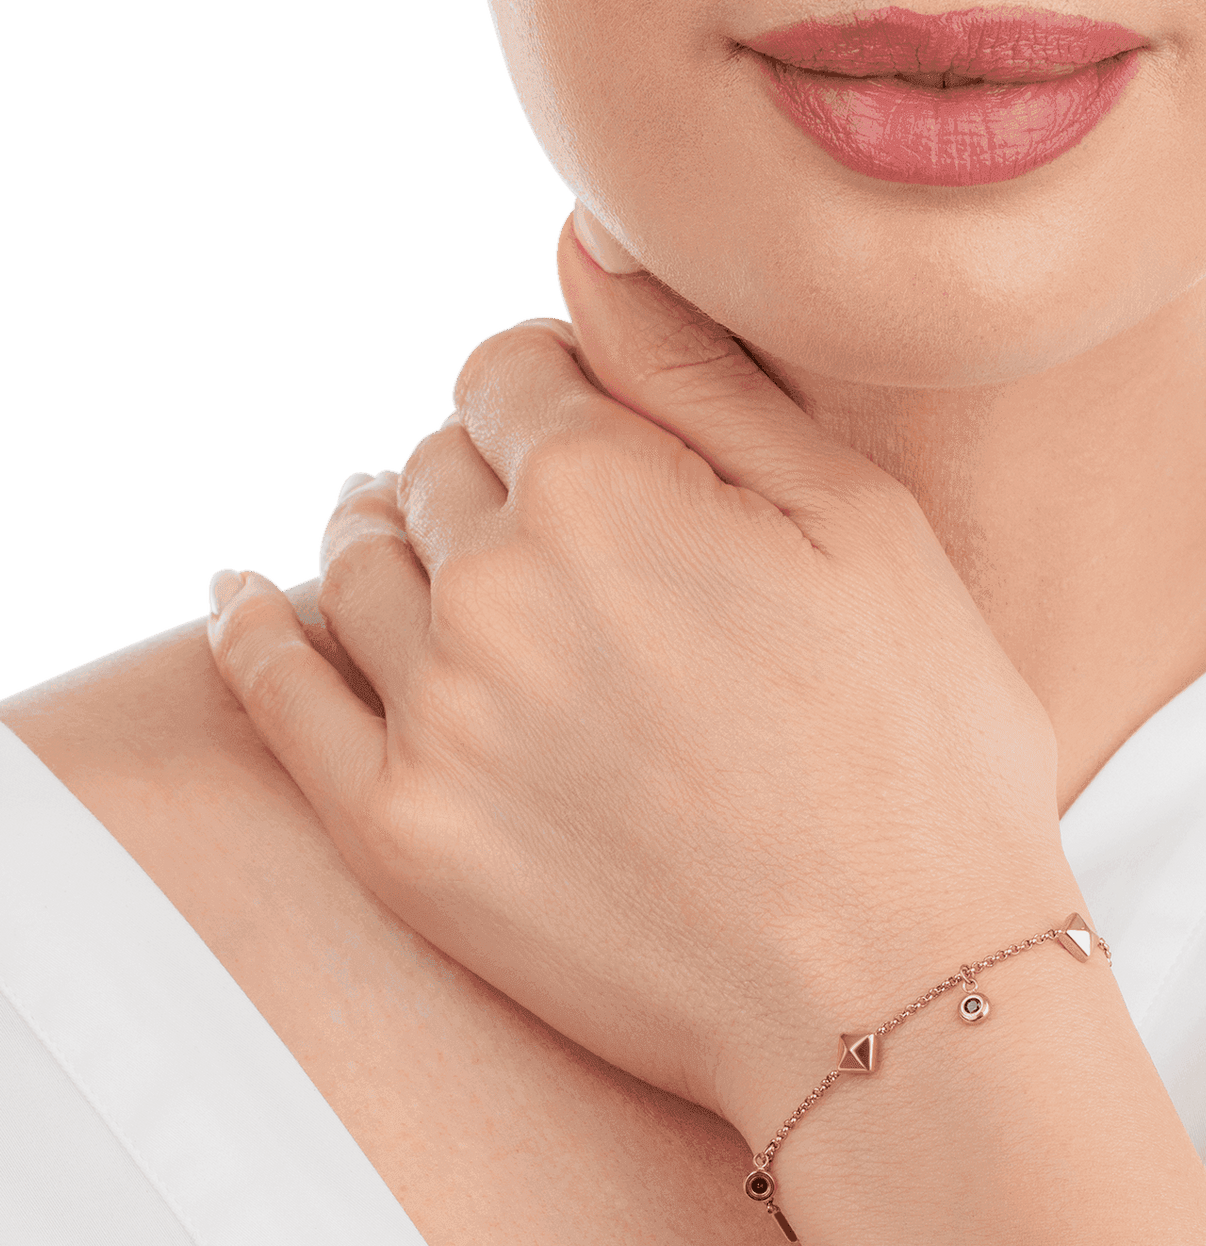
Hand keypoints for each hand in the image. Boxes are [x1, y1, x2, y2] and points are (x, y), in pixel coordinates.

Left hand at [204, 210, 1076, 1143]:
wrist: (901, 996)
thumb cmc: (920, 759)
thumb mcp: (864, 524)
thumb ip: (700, 375)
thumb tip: (580, 249)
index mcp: (605, 483)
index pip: (511, 373)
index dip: (557, 398)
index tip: (595, 445)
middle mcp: (493, 586)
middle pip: (433, 472)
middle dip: (486, 481)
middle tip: (554, 542)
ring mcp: (437, 718)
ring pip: (358, 569)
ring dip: (388, 546)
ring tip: (416, 556)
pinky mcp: (403, 838)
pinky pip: (278, 696)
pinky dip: (253, 633)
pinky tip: (246, 604)